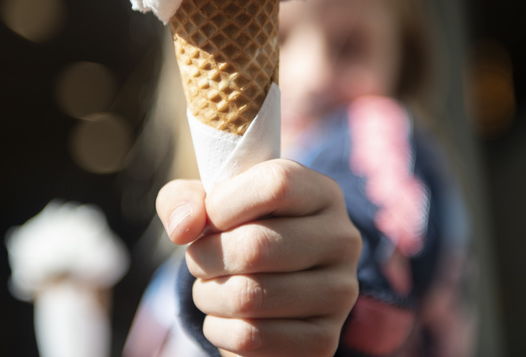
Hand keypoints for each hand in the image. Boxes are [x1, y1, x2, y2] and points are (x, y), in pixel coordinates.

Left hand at [157, 159, 361, 356]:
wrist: (267, 292)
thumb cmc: (236, 233)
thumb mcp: (208, 205)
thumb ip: (183, 200)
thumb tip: (184, 227)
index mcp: (321, 193)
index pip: (276, 185)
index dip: (225, 203)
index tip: (209, 219)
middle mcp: (342, 239)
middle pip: (257, 246)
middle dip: (205, 256)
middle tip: (199, 260)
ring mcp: (339, 293)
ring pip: (249, 296)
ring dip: (208, 295)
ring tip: (210, 287)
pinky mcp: (324, 340)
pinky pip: (252, 338)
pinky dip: (219, 330)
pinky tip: (225, 318)